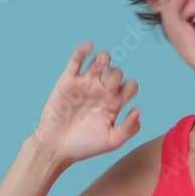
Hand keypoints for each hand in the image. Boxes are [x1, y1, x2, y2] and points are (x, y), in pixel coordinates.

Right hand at [32, 41, 140, 164]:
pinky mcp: (68, 80)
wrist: (56, 148)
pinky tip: (89, 47)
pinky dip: (83, 50)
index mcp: (114, 103)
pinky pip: (77, 59)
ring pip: (100, 61)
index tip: (120, 101)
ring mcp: (85, 84)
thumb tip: (138, 110)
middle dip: (115, 76)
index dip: (129, 88)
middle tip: (107, 89)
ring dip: (104, 59)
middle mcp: (102, 91)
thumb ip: (129, 128)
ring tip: (101, 65)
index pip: (130, 86)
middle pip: (117, 72)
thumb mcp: (112, 141)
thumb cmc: (85, 146)